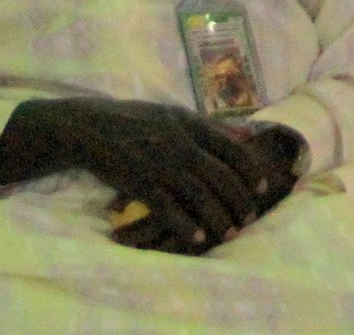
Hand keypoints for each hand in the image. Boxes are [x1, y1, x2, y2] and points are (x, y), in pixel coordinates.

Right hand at [2, 98, 282, 254]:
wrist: (90, 127)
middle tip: (248, 218)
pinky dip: (186, 225)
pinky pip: (168, 208)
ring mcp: (160, 163)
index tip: (263, 188)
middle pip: (220, 175)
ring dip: (218, 217)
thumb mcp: (174, 114)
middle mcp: (180, 143)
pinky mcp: (140, 182)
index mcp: (191, 124)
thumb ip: (208, 126)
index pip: (232, 148)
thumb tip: (244, 134)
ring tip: (229, 233)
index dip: (251, 170)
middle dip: (239, 199)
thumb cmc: (136, 121)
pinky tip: (198, 239)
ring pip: (199, 194)